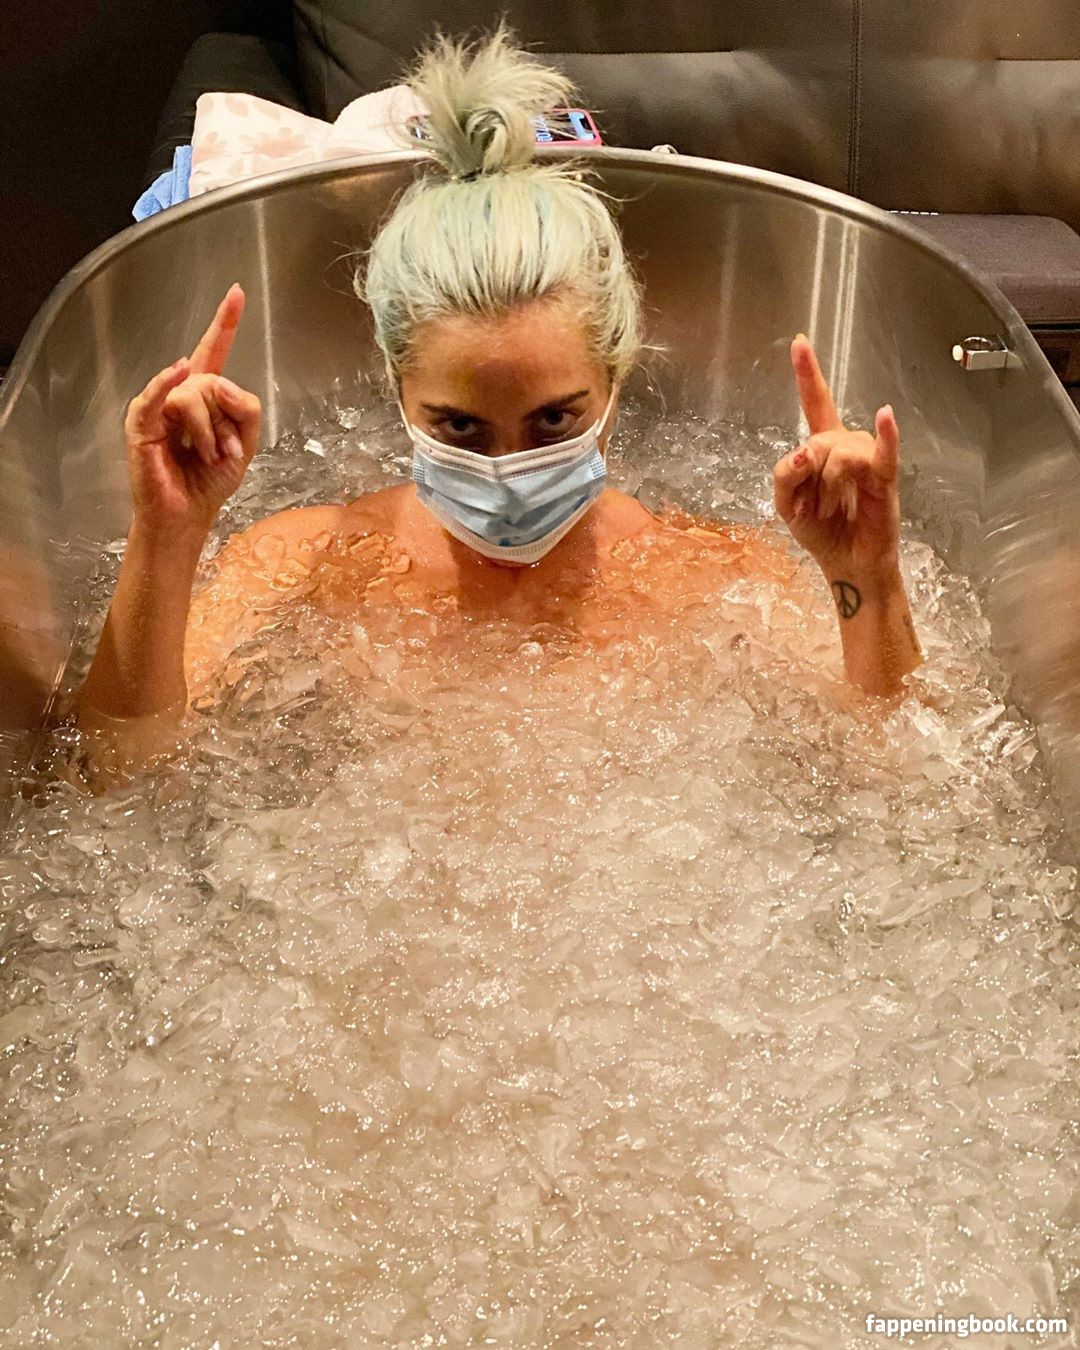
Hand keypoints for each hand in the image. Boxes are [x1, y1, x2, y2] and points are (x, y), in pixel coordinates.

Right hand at [124, 284, 261, 534]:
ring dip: (210, 432)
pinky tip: (180, 369)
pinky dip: (169, 381)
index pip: (216, 352)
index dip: (226, 323)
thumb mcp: (245, 444)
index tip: (238, 292)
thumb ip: (245, 407)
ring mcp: (159, 405)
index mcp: (205, 397)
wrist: (187, 515)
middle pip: (213, 380)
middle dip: (229, 420)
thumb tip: (218, 380)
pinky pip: (157, 395)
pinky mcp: (141, 422)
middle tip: (226, 452)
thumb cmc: (210, 481)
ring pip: (195, 394)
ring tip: (208, 457)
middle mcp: (181, 394)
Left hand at [773, 334, 899, 583]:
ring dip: (828, 487)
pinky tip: (887, 416)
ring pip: (839, 453)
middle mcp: (846, 446)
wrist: (846, 563)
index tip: (799, 343)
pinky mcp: (884, 479)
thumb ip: (785, 474)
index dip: (808, 375)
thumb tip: (802, 453)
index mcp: (822, 448)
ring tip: (833, 509)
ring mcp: (867, 460)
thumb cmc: (821, 531)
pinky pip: (883, 453)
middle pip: (818, 439)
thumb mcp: (786, 505)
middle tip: (816, 506)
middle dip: (809, 476)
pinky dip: (886, 434)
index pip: (815, 404)